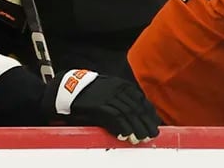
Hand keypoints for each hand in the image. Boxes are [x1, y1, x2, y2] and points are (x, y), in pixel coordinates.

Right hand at [43, 70, 160, 144]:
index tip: (155, 123)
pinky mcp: (99, 105)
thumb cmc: (90, 91)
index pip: (141, 99)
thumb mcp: (108, 88)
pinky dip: (122, 128)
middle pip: (136, 108)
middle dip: (145, 123)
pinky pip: (114, 117)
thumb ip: (121, 97)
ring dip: (136, 128)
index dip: (149, 113)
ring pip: (128, 114)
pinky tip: (125, 136)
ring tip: (140, 139)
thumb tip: (135, 112)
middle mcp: (117, 89)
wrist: (69, 87)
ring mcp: (108, 96)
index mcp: (121, 84)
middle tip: (151, 135)